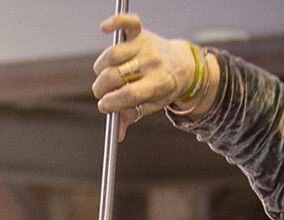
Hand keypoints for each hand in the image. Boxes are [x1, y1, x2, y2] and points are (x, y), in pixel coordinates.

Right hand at [91, 15, 194, 136]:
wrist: (183, 64)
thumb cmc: (164, 86)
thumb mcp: (154, 105)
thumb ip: (133, 115)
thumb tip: (118, 133)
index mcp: (158, 84)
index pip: (129, 94)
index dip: (111, 102)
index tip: (104, 106)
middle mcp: (152, 63)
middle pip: (115, 76)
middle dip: (101, 88)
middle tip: (101, 93)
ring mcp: (146, 46)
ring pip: (112, 55)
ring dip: (100, 68)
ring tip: (103, 75)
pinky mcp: (141, 33)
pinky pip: (128, 22)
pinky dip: (115, 22)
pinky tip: (105, 28)